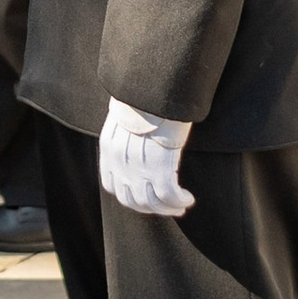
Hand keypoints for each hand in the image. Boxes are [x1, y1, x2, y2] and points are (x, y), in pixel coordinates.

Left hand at [99, 96, 192, 216]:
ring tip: (180, 205)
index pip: (111, 186)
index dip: (128, 196)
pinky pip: (169, 195)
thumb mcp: (126, 116)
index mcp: (109, 149)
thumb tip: (137, 141)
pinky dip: (179, 201)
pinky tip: (188, 198)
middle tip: (166, 207)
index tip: (143, 196)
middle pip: (131, 199)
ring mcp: (138, 168)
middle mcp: (120, 163)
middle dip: (149, 208)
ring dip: (167, 208)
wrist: (154, 89)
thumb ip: (126, 135)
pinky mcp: (159, 168)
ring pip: (151, 203)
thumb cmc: (145, 97)